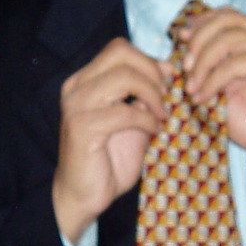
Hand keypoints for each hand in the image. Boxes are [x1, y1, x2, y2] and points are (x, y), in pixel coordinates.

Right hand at [52, 38, 167, 241]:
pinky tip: (154, 132)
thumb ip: (143, 98)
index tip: (168, 79)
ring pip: (124, 77)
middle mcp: (76, 87)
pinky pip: (126, 111)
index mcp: (84, 81)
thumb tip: (167, 73)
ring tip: (161, 115)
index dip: (149, 59)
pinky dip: (147, 120)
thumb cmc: (107, 161)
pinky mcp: (83, 128)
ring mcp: (77, 106)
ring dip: (153, 95)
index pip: (118, 48)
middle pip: (120, 53)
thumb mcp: (131, 122)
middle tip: (166, 97)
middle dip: (152, 72)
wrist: (82, 196)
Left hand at [179, 8, 245, 179]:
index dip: (201, 24)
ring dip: (202, 65)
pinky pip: (232, 64)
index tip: (182, 41)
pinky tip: (203, 98)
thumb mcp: (228, 85)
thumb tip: (181, 48)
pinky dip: (212, 81)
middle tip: (184, 68)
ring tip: (191, 88)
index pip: (227, 15)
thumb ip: (212, 64)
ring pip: (226, 39)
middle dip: (198, 42)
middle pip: (224, 21)